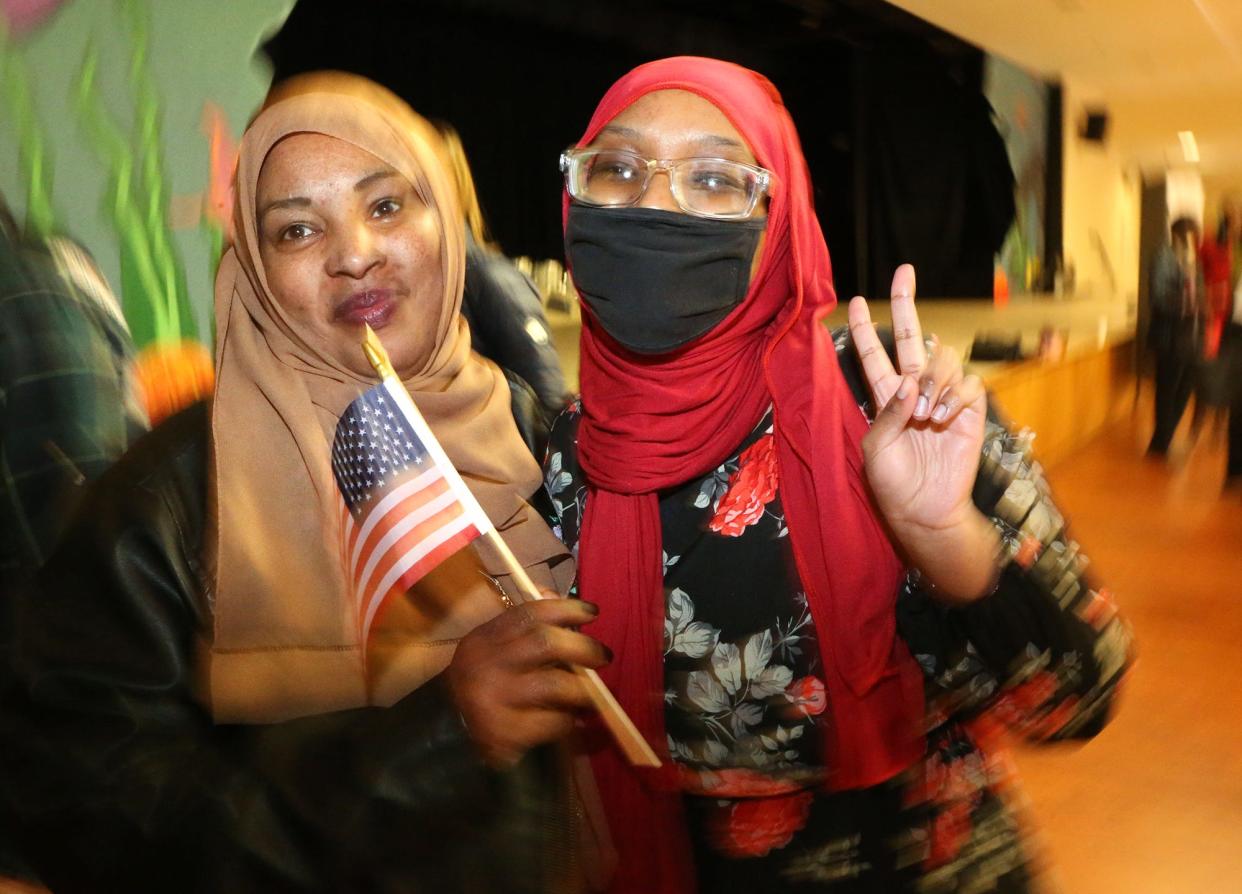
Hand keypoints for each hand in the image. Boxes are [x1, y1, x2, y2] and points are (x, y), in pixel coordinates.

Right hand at [446, 597, 609, 767]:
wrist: (450, 735)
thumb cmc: (486, 686)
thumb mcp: (496, 649)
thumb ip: (525, 625)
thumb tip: (556, 596)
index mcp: (484, 639)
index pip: (529, 613)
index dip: (566, 608)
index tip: (593, 612)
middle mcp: (484, 664)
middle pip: (544, 643)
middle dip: (583, 647)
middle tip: (604, 657)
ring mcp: (491, 700)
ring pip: (553, 685)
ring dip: (581, 690)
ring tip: (591, 695)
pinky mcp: (502, 733)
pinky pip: (550, 722)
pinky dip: (566, 721)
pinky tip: (565, 721)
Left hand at [849, 265, 994, 598]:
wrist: (925, 508)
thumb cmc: (894, 483)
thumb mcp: (877, 449)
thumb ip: (889, 413)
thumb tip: (911, 383)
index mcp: (885, 398)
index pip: (872, 356)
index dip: (863, 330)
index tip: (852, 302)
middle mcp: (914, 391)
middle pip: (909, 338)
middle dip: (904, 304)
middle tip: (903, 272)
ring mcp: (943, 397)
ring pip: (942, 359)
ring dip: (934, 381)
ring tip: (926, 415)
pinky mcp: (969, 410)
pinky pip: (968, 384)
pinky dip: (955, 395)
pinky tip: (943, 417)